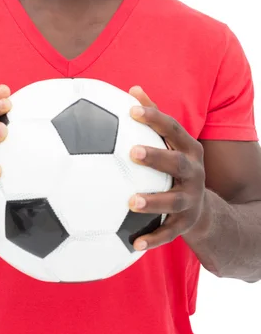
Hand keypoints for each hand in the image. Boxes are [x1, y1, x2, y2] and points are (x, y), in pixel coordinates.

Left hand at [127, 86, 205, 250]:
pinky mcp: (185, 224)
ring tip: (131, 201)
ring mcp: (191, 199)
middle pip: (177, 164)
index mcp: (188, 149)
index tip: (132, 109)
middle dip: (156, 157)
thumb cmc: (175, 165)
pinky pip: (168, 233)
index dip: (154, 117)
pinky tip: (133, 244)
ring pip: (173, 202)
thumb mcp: (171, 141)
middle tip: (132, 152)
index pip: (173, 129)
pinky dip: (152, 239)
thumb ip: (153, 116)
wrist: (203, 207)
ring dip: (153, 201)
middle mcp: (193, 173)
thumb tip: (133, 89)